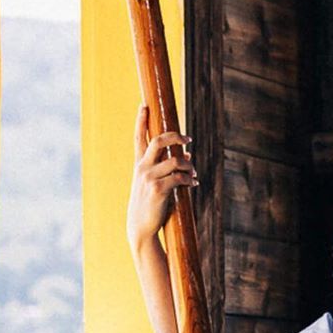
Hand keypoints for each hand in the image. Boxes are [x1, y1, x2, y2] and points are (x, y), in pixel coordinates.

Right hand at [127, 106, 197, 251]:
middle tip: (188, 139)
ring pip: (175, 160)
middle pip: (159, 140)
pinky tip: (193, 183)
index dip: (141, 120)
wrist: (141, 227)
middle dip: (176, 136)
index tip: (145, 105)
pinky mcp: (159, 190)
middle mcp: (142, 167)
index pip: (138, 137)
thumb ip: (167, 167)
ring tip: (193, 173)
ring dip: (189, 164)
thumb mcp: (154, 183)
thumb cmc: (149, 204)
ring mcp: (149, 178)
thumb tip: (187, 153)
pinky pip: (179, 178)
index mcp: (139, 164)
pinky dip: (189, 179)